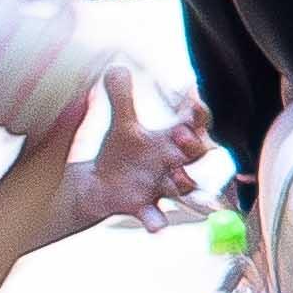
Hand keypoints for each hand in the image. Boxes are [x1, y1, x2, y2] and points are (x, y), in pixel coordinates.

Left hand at [60, 75, 206, 232]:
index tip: (191, 100)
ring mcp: (160, 186)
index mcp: (168, 139)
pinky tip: (156, 225)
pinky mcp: (144, 207)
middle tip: (181, 135)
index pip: (193, 123)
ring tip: (177, 178)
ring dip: (184, 181)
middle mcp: (171, 163)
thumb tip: (115, 67)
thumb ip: (121, 97)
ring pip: (184, 185)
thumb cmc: (118, 155)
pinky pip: (157, 216)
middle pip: (197, 153)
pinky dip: (158, 220)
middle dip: (194, 145)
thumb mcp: (121, 125)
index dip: (196, 113)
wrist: (95, 188)